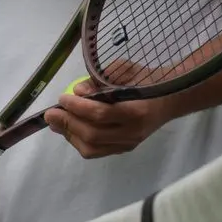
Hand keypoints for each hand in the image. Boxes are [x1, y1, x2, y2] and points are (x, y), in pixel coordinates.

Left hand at [43, 78, 172, 158]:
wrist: (171, 98)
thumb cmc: (146, 79)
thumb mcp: (125, 70)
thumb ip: (100, 80)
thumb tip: (77, 92)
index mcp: (136, 110)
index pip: (100, 114)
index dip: (77, 107)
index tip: (63, 97)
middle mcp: (133, 132)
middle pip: (93, 135)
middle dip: (68, 123)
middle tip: (51, 113)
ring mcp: (129, 144)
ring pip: (92, 148)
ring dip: (70, 135)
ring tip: (56, 122)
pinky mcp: (124, 149)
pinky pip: (96, 151)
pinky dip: (78, 141)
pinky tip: (69, 129)